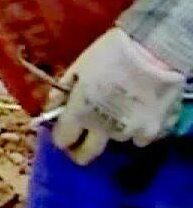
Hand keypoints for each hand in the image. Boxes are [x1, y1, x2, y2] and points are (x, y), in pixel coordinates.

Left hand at [50, 27, 184, 165]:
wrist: (154, 52)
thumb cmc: (110, 55)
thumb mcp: (76, 70)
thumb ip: (62, 94)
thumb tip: (52, 110)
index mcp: (79, 113)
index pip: (62, 140)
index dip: (61, 136)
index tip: (64, 131)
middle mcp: (102, 129)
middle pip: (86, 154)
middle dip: (80, 149)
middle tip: (83, 136)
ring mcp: (128, 133)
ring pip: (113, 140)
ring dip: (110, 131)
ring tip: (116, 110)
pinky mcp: (152, 132)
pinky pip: (138, 137)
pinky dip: (135, 128)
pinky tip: (136, 111)